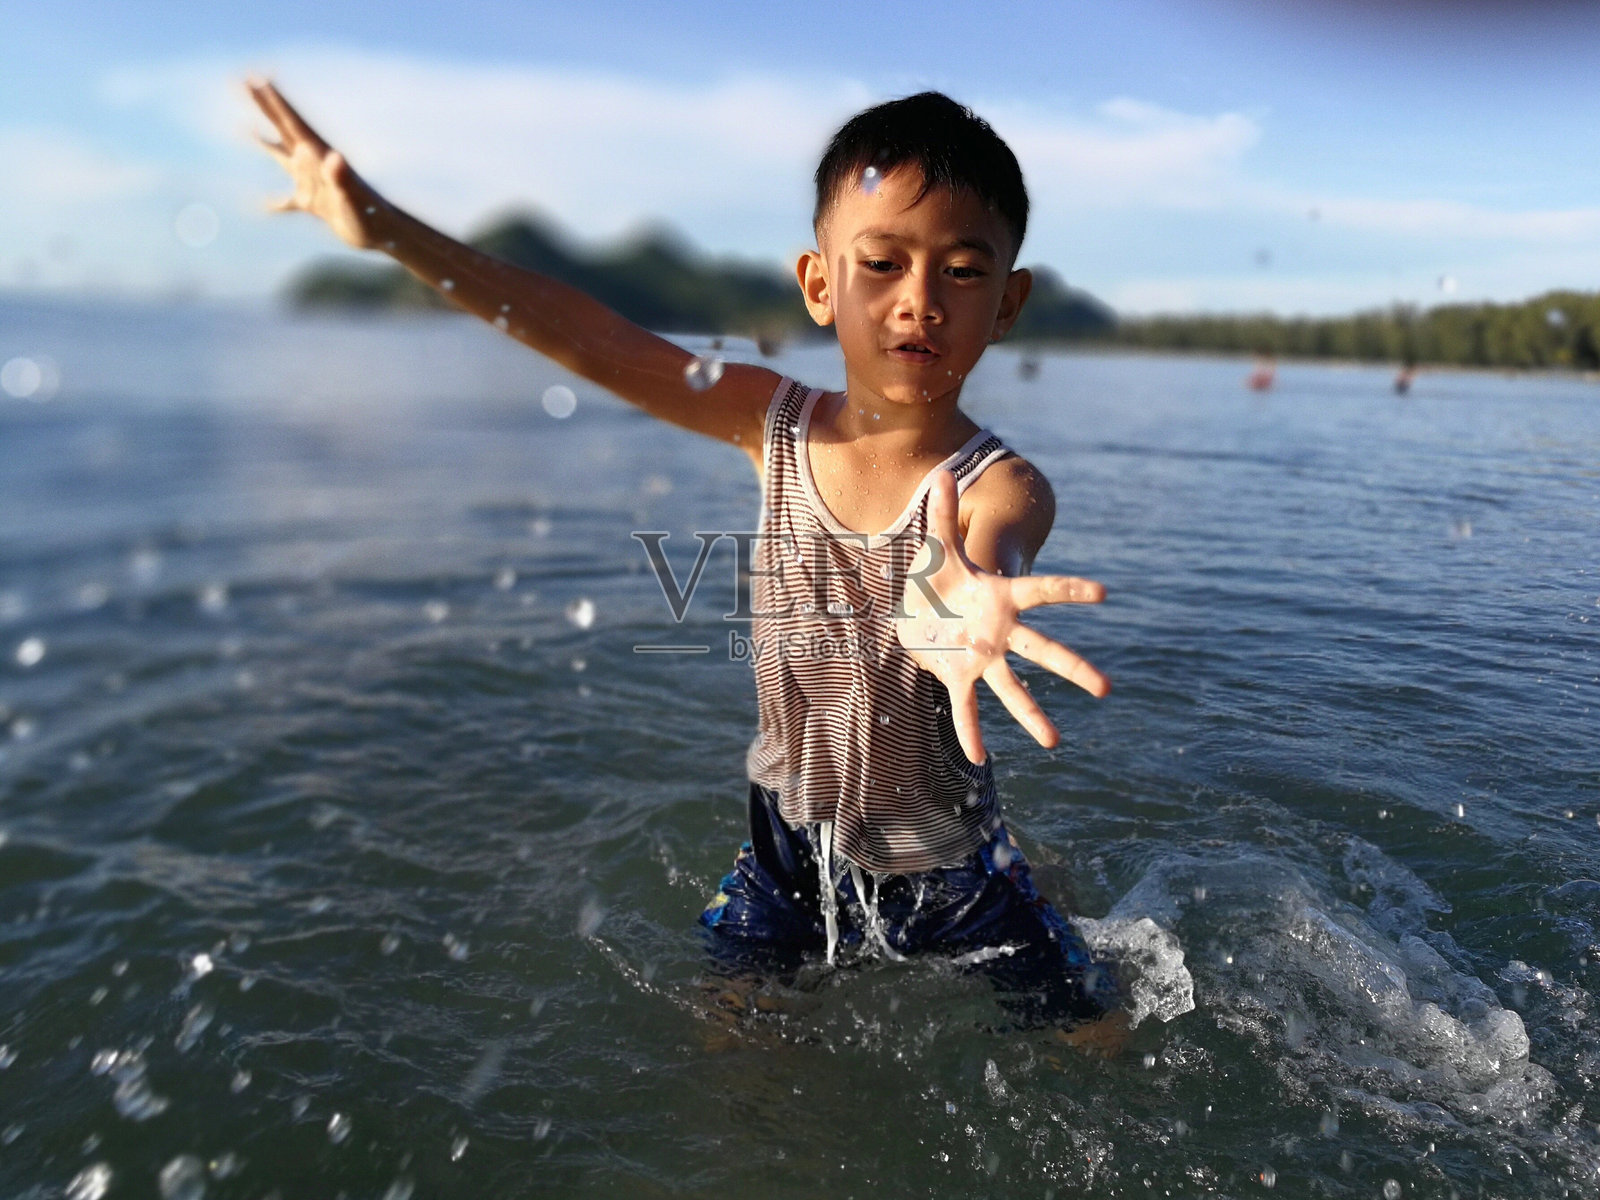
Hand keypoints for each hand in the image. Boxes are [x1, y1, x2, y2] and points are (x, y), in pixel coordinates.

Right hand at [247, 78, 381, 248]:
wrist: (385, 234)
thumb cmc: (371, 215)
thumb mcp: (353, 196)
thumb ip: (342, 177)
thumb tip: (335, 158)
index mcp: (320, 155)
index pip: (292, 121)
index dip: (273, 100)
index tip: (254, 77)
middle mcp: (314, 163)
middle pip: (283, 127)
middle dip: (263, 105)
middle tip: (242, 81)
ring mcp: (313, 182)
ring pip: (282, 156)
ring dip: (263, 141)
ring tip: (241, 127)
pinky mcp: (315, 205)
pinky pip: (288, 202)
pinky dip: (274, 204)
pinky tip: (262, 206)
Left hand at [897, 471, 1108, 764]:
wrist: (916, 609)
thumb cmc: (936, 578)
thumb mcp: (937, 546)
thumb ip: (943, 511)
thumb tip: (942, 472)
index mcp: (1001, 598)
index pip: (1041, 592)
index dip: (1069, 591)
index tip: (1102, 594)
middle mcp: (1000, 634)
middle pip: (1043, 650)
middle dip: (1074, 668)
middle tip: (1107, 689)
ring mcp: (983, 658)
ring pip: (1013, 689)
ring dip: (1033, 716)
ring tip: (1055, 743)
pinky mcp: (958, 677)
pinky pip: (967, 708)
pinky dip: (970, 732)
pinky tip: (979, 757)